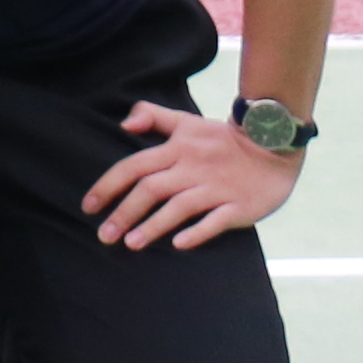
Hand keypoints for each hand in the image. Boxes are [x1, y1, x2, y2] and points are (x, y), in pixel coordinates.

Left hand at [84, 98, 302, 249]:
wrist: (274, 143)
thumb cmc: (223, 137)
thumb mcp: (186, 121)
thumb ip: (152, 116)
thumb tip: (124, 124)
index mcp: (177, 150)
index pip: (134, 166)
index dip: (108, 186)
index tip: (88, 207)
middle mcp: (192, 169)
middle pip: (151, 190)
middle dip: (124, 213)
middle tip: (103, 236)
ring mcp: (216, 188)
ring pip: (179, 207)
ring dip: (153, 226)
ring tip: (130, 244)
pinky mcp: (239, 206)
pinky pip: (216, 220)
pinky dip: (197, 232)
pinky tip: (178, 245)